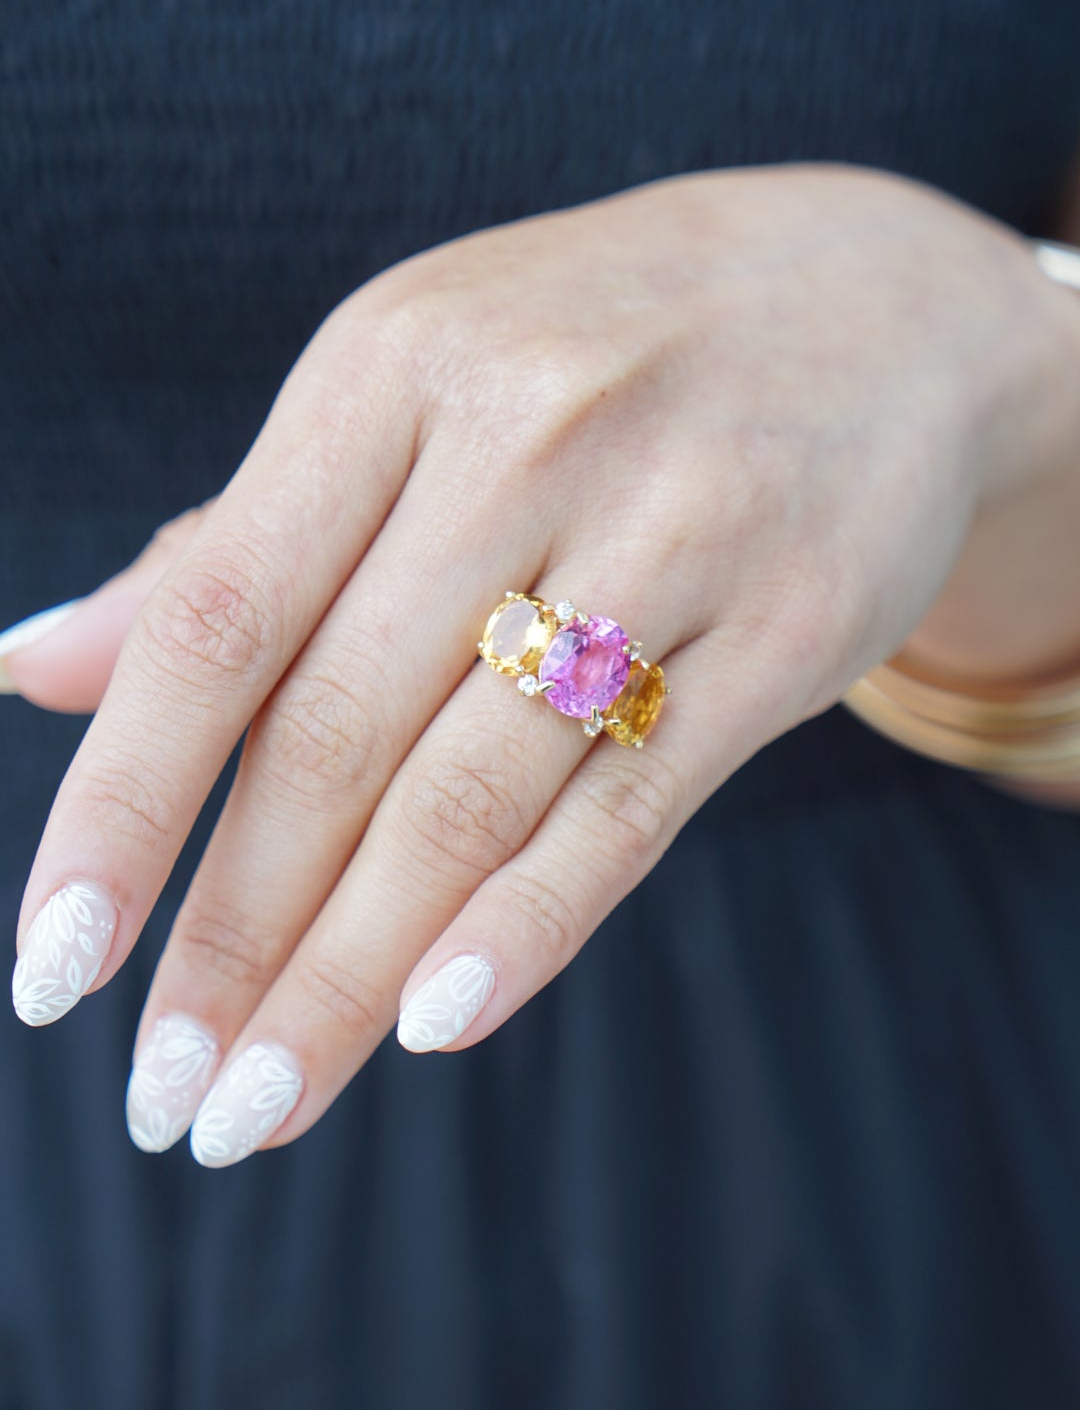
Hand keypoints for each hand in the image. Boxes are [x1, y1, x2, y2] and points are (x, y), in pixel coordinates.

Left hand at [8, 165, 1079, 1162]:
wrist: (879, 302)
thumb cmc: (594, 360)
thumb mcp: (403, 395)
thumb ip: (233, 545)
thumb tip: (32, 670)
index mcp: (389, 370)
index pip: (213, 621)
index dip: (121, 810)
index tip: (48, 969)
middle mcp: (523, 436)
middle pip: (335, 739)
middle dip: (230, 941)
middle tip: (166, 1100)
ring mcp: (674, 527)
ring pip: (471, 797)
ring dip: (349, 978)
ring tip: (263, 1107)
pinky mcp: (793, 623)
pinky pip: (633, 807)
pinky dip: (526, 927)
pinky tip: (435, 1025)